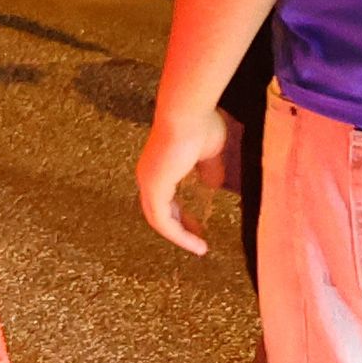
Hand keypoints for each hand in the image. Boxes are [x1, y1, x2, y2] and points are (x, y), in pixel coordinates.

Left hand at [134, 100, 238, 256]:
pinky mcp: (153, 189)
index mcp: (158, 166)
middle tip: (198, 239)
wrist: (187, 113)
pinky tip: (195, 244)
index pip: (163, 197)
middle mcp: (147, 176)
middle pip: (159, 211)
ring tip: (199, 248)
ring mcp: (147, 182)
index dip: (179, 213)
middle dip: (179, 227)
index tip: (197, 225)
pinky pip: (162, 221)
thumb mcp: (209, 153)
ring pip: (159, 220)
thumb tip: (214, 186)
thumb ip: (208, 170)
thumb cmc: (199, 126)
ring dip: (179, 236)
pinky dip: (178, 235)